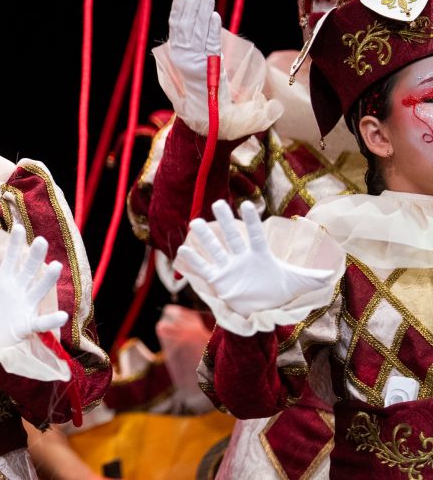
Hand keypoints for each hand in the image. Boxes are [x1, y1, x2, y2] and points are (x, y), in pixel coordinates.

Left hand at [0, 225, 67, 348]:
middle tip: (40, 241)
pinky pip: (41, 322)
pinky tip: (62, 315)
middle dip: (34, 257)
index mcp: (5, 280)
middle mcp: (18, 290)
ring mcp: (25, 306)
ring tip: (57, 266)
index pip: (11, 259)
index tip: (18, 228)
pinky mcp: (27, 325)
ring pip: (38, 290)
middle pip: (28, 271)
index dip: (14, 245)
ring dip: (47, 280)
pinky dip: (51, 320)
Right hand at [167, 0, 230, 123]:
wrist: (210, 115)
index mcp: (178, 56)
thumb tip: (194, 22)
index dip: (178, 9)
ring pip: (199, 32)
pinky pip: (211, 44)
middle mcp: (185, 58)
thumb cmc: (204, 90)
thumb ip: (192, 47)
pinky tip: (214, 15)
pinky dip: (212, 29)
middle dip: (191, 6)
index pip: (176, 28)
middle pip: (187, 27)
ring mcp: (197, 62)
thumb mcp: (193, 66)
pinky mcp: (211, 66)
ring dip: (202, 12)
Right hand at [177, 200, 336, 316]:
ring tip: (195, 222)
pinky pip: (204, 268)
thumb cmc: (276, 293)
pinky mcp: (218, 281)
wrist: (260, 311)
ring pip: (215, 249)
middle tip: (218, 203)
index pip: (255, 236)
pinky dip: (194, 260)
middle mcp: (241, 258)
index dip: (251, 222)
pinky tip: (183, 249)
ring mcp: (228, 268)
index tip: (247, 205)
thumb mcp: (296, 284)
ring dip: (205, 237)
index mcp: (259, 256)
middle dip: (225, 220)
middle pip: (232, 237)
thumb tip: (332, 275)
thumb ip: (311, 277)